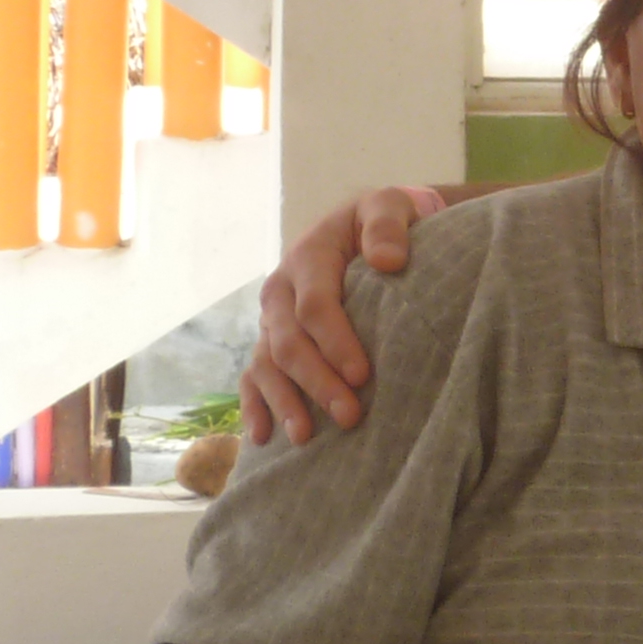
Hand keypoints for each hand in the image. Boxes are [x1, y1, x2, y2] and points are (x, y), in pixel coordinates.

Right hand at [239, 188, 443, 442]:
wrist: (366, 229)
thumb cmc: (382, 222)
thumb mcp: (389, 206)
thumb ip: (388, 225)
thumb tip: (388, 261)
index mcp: (308, 256)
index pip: (315, 305)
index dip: (335, 341)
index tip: (362, 374)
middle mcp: (282, 290)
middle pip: (290, 341)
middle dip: (317, 381)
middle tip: (351, 416)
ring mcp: (272, 318)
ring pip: (268, 363)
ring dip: (284, 401)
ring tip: (304, 436)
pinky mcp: (271, 340)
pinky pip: (253, 376)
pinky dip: (254, 405)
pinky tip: (261, 437)